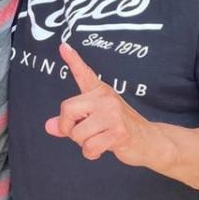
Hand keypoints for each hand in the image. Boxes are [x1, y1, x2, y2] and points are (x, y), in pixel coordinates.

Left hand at [46, 43, 153, 166]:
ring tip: (99, 139)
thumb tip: (49, 126)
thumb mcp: (93, 121)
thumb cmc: (117, 129)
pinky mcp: (118, 131)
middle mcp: (105, 97)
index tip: (63, 46)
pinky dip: (91, 153)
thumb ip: (70, 122)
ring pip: (77, 133)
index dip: (73, 59)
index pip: (83, 73)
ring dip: (83, 144)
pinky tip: (103, 148)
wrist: (149, 140)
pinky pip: (89, 147)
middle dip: (68, 128)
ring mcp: (113, 113)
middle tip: (83, 133)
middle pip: (67, 110)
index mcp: (99, 91)